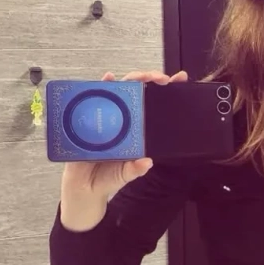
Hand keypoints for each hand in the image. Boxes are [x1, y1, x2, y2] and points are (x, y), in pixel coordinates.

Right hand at [60, 69, 188, 200]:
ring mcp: (106, 115)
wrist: (83, 187)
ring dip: (130, 79)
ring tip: (141, 77)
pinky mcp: (89, 116)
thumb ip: (136, 169)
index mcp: (135, 129)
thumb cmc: (108, 177)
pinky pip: (94, 97)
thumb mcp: (126, 174)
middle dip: (150, 78)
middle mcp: (122, 118)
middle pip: (137, 92)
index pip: (152, 105)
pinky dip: (101, 85)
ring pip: (119, 90)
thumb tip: (147, 162)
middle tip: (161, 79)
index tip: (180, 79)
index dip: (165, 91)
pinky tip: (108, 79)